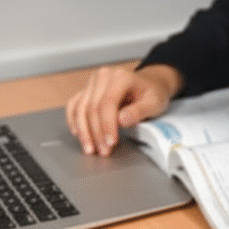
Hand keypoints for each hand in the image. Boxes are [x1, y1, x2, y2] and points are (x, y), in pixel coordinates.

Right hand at [65, 63, 182, 155]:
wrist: (149, 84)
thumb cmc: (152, 93)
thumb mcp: (154, 103)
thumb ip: (139, 111)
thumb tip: (122, 120)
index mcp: (120, 77)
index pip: (107, 103)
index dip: (107, 125)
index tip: (111, 142)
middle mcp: (103, 77)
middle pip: (92, 107)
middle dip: (96, 133)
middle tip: (103, 151)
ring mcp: (93, 83)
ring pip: (81, 108)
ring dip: (84, 131)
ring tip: (90, 149)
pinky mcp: (87, 90)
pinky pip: (74, 105)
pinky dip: (74, 120)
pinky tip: (77, 134)